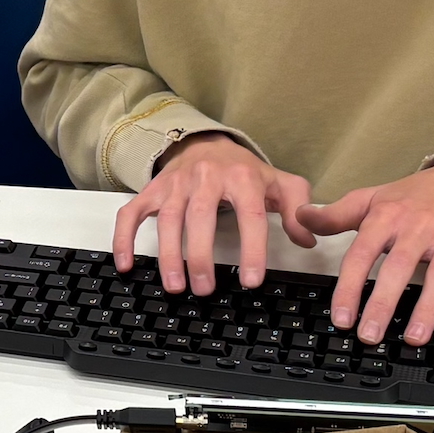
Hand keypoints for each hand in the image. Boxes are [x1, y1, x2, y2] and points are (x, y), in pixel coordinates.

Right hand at [115, 132, 315, 293]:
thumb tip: (309, 239)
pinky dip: (125, 238)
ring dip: (169, 255)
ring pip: (168, 220)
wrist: (204, 143)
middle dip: (201, 257)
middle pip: (201, 218)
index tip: (250, 280)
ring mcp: (175, 185)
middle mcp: (206, 177)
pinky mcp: (152, 191)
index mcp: (242, 177)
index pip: (250, 215)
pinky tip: (127, 265)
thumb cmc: (243, 171)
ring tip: (175, 286)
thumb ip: (299, 209)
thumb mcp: (279, 183)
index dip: (252, 249)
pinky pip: (132, 214)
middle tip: (205, 289)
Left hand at [297, 163, 433, 344]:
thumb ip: (335, 215)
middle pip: (399, 268)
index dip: (349, 287)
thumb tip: (301, 218)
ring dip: (426, 310)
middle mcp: (420, 227)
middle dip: (382, 304)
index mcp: (387, 217)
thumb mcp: (372, 200)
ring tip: (412, 339)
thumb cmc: (413, 199)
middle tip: (369, 336)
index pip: (362, 254)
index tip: (341, 317)